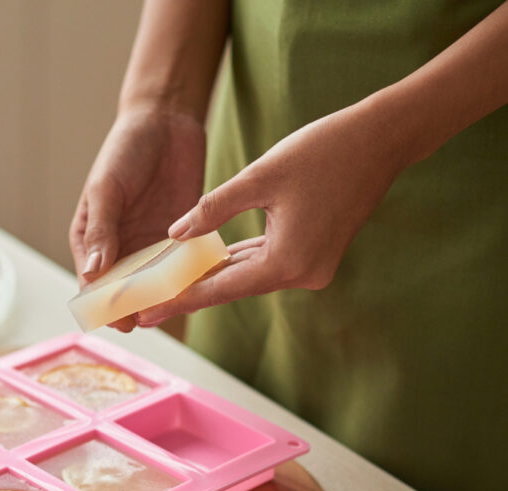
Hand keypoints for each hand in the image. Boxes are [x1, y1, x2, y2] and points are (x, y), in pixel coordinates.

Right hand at [69, 107, 205, 330]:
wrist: (166, 121)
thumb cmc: (124, 150)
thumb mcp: (106, 189)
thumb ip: (101, 230)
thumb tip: (92, 273)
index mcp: (92, 239)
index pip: (94, 283)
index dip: (106, 305)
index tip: (121, 321)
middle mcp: (121, 248)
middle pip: (127, 290)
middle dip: (138, 307)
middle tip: (155, 320)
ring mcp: (151, 245)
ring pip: (157, 284)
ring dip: (167, 296)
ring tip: (179, 308)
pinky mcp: (181, 236)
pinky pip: (185, 265)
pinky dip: (191, 277)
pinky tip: (203, 286)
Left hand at [136, 102, 406, 326]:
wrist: (382, 139)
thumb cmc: (322, 152)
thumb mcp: (259, 177)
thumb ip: (212, 209)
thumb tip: (175, 235)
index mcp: (287, 262)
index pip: (220, 288)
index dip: (180, 299)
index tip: (146, 313)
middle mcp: (302, 275)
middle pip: (232, 287)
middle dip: (190, 292)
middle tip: (146, 306)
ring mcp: (311, 267)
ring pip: (248, 275)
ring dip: (212, 277)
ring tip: (169, 286)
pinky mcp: (315, 255)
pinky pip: (266, 262)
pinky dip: (237, 261)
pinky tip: (209, 262)